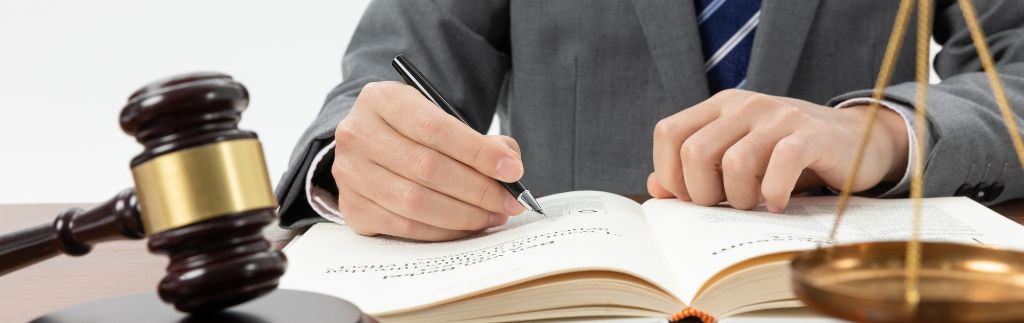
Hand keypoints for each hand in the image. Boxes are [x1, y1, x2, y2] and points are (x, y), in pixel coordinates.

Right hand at [332, 81, 525, 240]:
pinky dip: (442, 231)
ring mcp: (350, 173)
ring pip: (415, 202)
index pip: (436, 128)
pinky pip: (404, 226)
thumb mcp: (440, 117)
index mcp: (382, 100)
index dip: (478, 153)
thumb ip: (478, 139)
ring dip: (463, 215)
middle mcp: (358, 134)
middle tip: (509, 201)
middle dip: (478, 189)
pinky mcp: (351, 207)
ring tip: (493, 214)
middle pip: (427, 168)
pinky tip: (465, 226)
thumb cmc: (412, 131)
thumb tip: (508, 165)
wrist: (370, 144)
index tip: (513, 170)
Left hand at [648, 89, 907, 211]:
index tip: (690, 196)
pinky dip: (774, 193)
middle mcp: (746, 105)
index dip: (670, 172)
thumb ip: (694, 170)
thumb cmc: (785, 156)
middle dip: (702, 193)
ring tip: (755, 203)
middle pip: (694, 152)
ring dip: (740, 198)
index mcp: (720, 106)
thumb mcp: (737, 157)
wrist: (855, 141)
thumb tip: (656, 188)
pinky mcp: (812, 135)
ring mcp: (779, 117)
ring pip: (734, 163)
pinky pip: (780, 165)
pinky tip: (778, 203)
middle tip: (725, 204)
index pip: (668, 133)